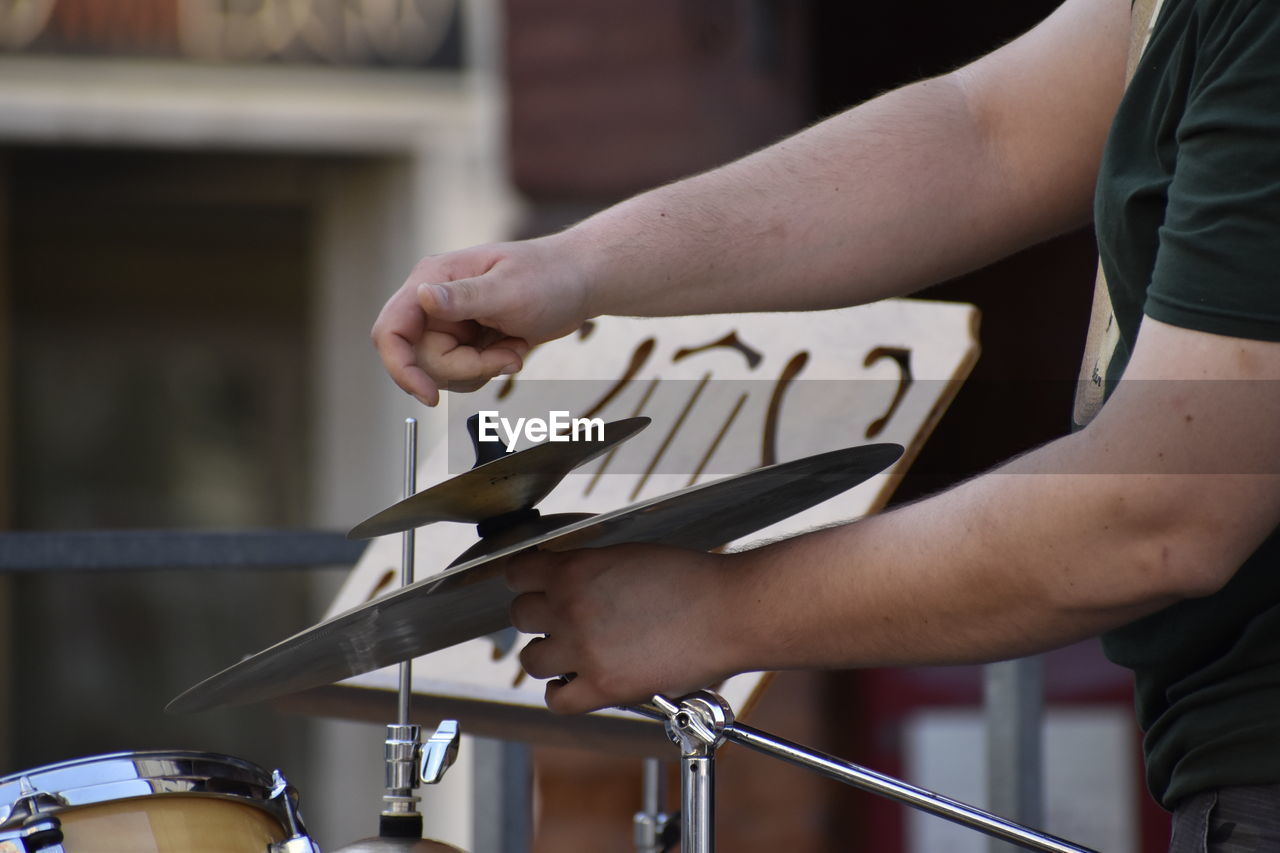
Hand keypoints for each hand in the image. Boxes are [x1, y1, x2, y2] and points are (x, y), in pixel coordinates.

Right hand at [372, 237, 592, 404]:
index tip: (429, 395)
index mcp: (433, 279)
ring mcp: (448, 322)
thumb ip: (463, 297)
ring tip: (513, 345)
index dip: (401, 368)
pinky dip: (489, 368)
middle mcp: (433, 301)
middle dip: (465, 367)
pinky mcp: (465, 339)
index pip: (391, 331)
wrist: (579, 282)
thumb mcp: (509, 289)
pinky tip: (512, 346)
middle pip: (420, 360)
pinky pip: (462, 372)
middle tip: (506, 355)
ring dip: (481, 369)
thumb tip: (422, 296)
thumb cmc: (550, 276)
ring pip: (441, 371)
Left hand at [504, 544, 743, 713]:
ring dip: (546, 655)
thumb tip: (567, 580)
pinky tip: (572, 683)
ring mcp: (583, 650)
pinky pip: (557, 699)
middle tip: (559, 620)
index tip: (532, 585)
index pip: (516, 573)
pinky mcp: (603, 687)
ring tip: (568, 652)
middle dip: (538, 617)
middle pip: (520, 616)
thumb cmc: (690, 579)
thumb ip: (588, 568)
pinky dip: (560, 693)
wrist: (727, 611)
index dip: (525, 579)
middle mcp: (570, 608)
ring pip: (530, 660)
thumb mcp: (627, 555)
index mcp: (575, 569)